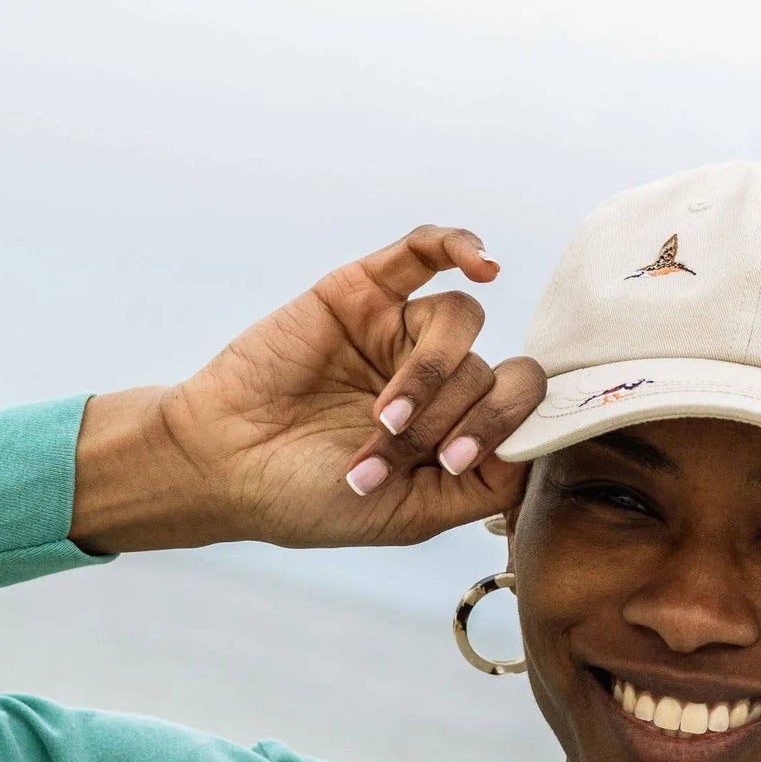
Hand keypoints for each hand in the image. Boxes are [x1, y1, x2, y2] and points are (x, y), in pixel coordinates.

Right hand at [147, 226, 545, 548]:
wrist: (222, 466)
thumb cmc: (312, 497)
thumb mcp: (414, 515)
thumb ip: (487, 486)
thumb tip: (539, 444)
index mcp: (459, 431)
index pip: (522, 412)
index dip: (501, 429)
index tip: (451, 460)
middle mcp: (443, 381)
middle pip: (491, 372)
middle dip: (446, 416)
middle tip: (390, 447)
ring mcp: (404, 333)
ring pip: (461, 325)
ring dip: (427, 375)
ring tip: (380, 418)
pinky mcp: (366, 293)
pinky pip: (427, 252)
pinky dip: (459, 246)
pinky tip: (481, 263)